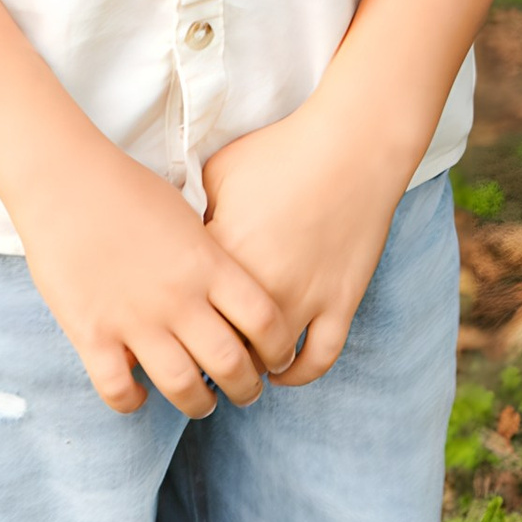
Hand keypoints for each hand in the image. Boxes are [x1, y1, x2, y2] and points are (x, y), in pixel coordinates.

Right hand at [9, 129, 295, 418]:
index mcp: (207, 264)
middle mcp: (178, 297)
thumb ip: (209, 257)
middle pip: (231, 363)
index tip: (277, 359)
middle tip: (245, 391)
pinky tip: (137, 394)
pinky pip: (118, 390)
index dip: (279, 348)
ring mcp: (134, 319)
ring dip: (199, 404)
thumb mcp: (186, 215)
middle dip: (247, 388)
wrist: (64, 178)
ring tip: (202, 403)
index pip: (265, 320)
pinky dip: (132, 402)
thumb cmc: (126, 188)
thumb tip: (226, 292)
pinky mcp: (92, 333)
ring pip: (183, 386)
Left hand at [199, 95, 412, 390]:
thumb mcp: (220, 172)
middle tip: (199, 353)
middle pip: (222, 347)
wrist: (351, 147)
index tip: (170, 325)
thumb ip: (193, 212)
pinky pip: (318, 360)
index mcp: (224, 255)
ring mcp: (305, 300)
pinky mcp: (340, 304)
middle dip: (208, 354)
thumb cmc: (281, 152)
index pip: (185, 309)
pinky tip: (282, 370)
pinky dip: (299, 374)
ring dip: (251, 368)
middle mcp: (262, 288)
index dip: (175, 321)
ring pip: (267, 363)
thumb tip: (176, 241)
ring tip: (238, 365)